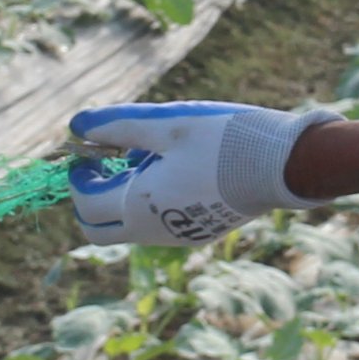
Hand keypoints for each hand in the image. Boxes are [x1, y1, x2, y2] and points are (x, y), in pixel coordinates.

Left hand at [64, 100, 342, 247]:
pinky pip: (156, 225)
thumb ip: (116, 125)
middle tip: (104, 162)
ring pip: (128, 228)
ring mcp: (177, 236)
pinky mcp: (198, 233)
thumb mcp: (165, 123)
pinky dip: (148, 202)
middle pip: (98, 229)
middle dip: (90, 197)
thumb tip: (75, 124)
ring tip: (147, 157)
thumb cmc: (223, 139)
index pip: (85, 203)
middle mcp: (154, 231)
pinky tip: (173, 169)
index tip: (87, 151)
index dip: (77, 177)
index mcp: (140, 205)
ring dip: (121, 197)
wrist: (282, 164)